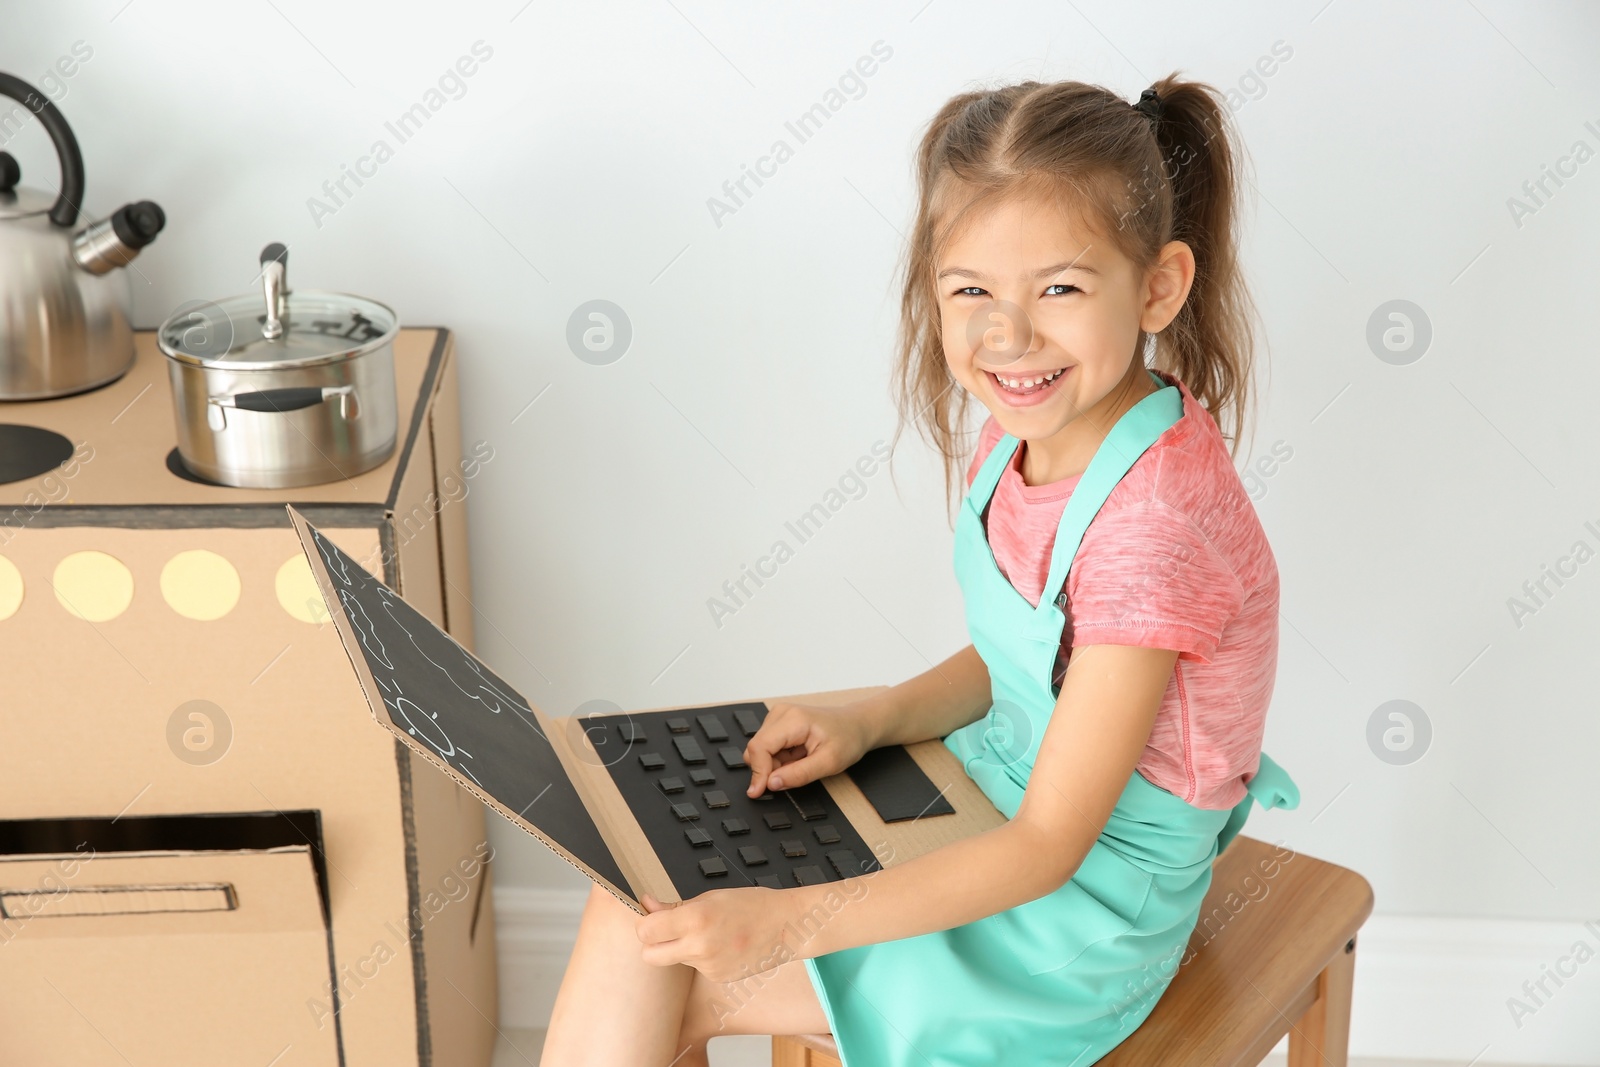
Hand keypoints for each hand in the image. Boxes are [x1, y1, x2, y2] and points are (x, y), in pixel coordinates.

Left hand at [636, 888, 803, 981]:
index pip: (646, 931)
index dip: (645, 924)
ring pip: (674, 960)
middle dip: (652, 944)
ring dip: (680, 948)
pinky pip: (695, 968)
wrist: (786, 926)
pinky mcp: (717, 978)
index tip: (652, 918)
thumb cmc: (751, 904)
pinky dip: (701, 957)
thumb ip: (675, 906)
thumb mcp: (710, 897)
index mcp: (695, 919)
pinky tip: (721, 945)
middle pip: (650, 956)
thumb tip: (647, 904)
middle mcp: (699, 947)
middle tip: (665, 930)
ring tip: (707, 933)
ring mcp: (708, 967)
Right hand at [744, 700, 873, 797]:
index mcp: (793, 719)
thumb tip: (771, 784)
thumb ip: (798, 775)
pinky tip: (798, 756)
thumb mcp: (829, 763)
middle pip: (757, 749)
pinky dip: (780, 759)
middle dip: (770, 769)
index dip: (757, 772)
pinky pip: (767, 748)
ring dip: (776, 764)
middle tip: (796, 773)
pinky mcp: (778, 723)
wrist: (857, 725)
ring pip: (760, 750)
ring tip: (802, 761)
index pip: (760, 747)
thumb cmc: (848, 738)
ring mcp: (778, 716)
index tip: (757, 792)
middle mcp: (781, 713)